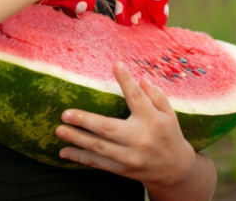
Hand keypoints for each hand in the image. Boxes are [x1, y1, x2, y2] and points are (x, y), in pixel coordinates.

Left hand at [55, 63, 196, 187]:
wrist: (176, 171)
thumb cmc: (169, 134)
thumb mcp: (169, 114)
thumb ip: (156, 95)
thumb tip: (142, 79)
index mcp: (152, 120)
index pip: (137, 97)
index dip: (126, 81)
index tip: (116, 64)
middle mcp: (140, 139)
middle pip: (109, 128)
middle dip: (85, 121)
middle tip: (65, 114)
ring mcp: (130, 157)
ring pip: (100, 148)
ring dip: (77, 140)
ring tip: (60, 130)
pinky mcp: (123, 170)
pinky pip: (99, 164)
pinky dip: (81, 158)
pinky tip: (64, 152)